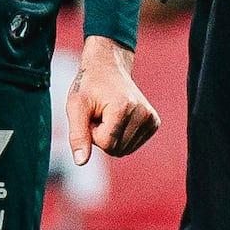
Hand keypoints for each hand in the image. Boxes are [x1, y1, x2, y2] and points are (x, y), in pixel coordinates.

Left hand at [66, 36, 158, 162]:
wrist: (108, 67)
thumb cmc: (89, 86)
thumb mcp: (75, 107)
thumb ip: (77, 135)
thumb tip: (80, 162)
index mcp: (124, 107)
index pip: (106, 144)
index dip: (92, 133)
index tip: (91, 114)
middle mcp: (143, 113)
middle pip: (116, 149)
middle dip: (102, 136)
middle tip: (99, 114)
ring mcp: (151, 119)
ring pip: (124, 150)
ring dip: (111, 137)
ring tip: (107, 115)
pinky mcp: (154, 123)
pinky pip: (132, 145)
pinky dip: (121, 136)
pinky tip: (118, 118)